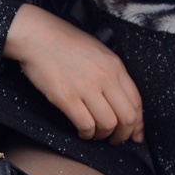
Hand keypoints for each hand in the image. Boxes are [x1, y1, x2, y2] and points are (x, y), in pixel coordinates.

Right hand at [3, 4, 144, 144]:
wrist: (36, 36)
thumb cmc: (64, 42)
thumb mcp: (98, 51)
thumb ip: (112, 72)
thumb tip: (121, 98)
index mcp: (115, 66)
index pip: (137, 102)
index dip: (138, 123)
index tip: (135, 133)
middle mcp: (105, 77)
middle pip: (127, 117)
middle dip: (123, 134)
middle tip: (115, 139)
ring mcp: (85, 87)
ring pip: (108, 124)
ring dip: (103, 136)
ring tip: (96, 134)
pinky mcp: (66, 97)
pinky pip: (86, 124)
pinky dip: (87, 134)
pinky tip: (82, 132)